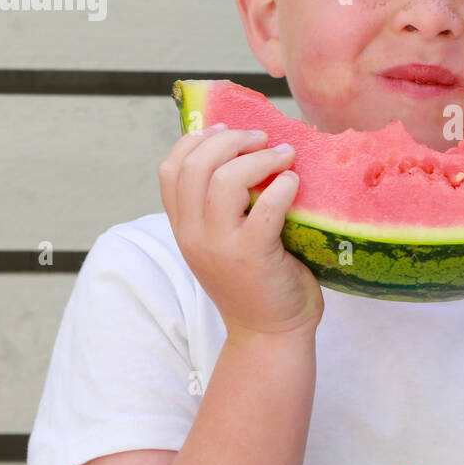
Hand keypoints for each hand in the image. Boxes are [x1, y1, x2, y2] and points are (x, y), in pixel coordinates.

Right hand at [158, 123, 323, 342]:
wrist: (270, 335)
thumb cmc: (257, 282)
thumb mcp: (224, 242)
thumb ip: (222, 207)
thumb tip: (247, 152)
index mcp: (184, 228)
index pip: (170, 170)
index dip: (195, 140)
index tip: (225, 129)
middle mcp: (194, 235)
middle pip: (196, 166)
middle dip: (231, 140)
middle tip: (263, 138)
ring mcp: (221, 247)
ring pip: (225, 180)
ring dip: (259, 158)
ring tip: (285, 155)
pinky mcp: (254, 256)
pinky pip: (264, 208)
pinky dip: (281, 186)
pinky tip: (294, 182)